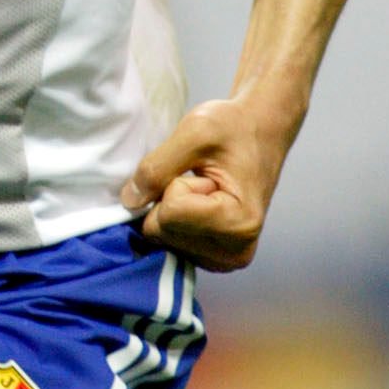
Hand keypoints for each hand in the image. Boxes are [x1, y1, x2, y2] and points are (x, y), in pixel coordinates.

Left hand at [120, 95, 294, 272]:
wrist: (259, 132)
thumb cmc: (233, 128)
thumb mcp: (194, 132)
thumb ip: (157, 167)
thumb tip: (129, 201)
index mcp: (239, 223)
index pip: (169, 213)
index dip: (175, 183)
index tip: (205, 171)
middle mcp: (235, 252)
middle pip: (161, 231)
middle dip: (171, 198)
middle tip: (203, 178)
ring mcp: (224, 260)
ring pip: (160, 238)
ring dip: (172, 208)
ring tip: (205, 188)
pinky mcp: (213, 259)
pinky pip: (167, 242)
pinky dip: (174, 219)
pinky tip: (199, 204)